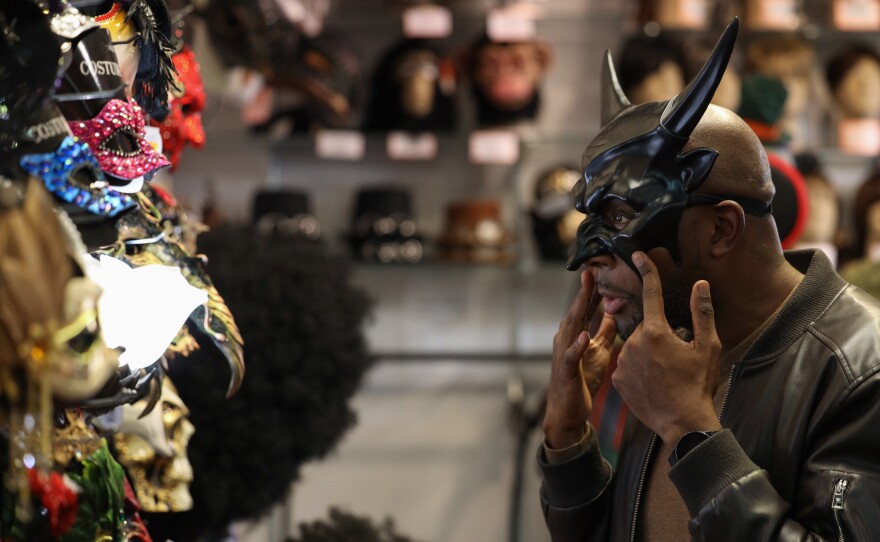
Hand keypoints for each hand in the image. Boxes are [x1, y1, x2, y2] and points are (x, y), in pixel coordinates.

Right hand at [543, 270, 617, 448]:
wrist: (568, 411)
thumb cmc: (582, 380)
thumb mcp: (598, 352)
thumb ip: (605, 332)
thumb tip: (614, 311)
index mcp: (575, 334)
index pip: (584, 308)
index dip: (591, 290)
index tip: (599, 270)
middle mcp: (566, 340)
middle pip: (576, 312)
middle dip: (584, 292)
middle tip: (591, 271)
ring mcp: (563, 355)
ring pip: (571, 328)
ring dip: (578, 310)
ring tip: (586, 294)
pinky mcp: (566, 372)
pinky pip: (571, 357)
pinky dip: (577, 346)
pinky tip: (584, 336)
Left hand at [612, 252, 722, 447]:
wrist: (682, 423)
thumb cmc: (698, 385)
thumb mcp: (708, 347)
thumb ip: (702, 313)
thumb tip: (700, 284)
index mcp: (656, 331)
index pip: (651, 293)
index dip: (647, 271)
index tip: (638, 255)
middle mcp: (634, 343)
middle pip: (646, 327)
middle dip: (659, 335)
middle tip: (675, 357)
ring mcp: (623, 362)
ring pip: (636, 347)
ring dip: (647, 353)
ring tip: (665, 374)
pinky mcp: (616, 379)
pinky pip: (627, 366)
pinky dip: (638, 369)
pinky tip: (653, 383)